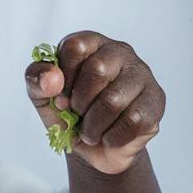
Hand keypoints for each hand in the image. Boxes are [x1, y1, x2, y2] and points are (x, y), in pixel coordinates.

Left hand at [26, 32, 164, 175]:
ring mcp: (142, 74)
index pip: (74, 47)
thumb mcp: (42, 96)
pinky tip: (110, 137)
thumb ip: (36, 79)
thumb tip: (53, 79)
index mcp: (90, 43)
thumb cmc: (68, 114)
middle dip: (80, 103)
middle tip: (78, 114)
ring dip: (93, 127)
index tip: (60, 94)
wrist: (92, 150)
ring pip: (114, 100)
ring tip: (91, 131)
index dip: (63, 78)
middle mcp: (119, 51)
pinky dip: (112, 137)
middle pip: (97, 70)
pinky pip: (133, 121)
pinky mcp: (156, 100)